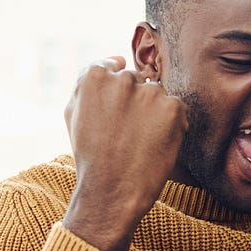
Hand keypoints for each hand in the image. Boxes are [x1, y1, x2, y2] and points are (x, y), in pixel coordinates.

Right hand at [61, 56, 187, 250]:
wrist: (111, 192)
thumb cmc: (89, 155)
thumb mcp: (73, 114)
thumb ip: (88, 81)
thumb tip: (116, 58)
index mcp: (94, 76)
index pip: (113, 68)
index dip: (115, 95)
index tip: (115, 116)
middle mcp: (123, 79)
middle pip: (137, 81)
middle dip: (135, 102)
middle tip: (126, 134)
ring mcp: (150, 92)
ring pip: (157, 94)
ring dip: (154, 112)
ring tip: (140, 141)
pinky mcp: (173, 108)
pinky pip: (177, 108)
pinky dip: (172, 124)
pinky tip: (155, 143)